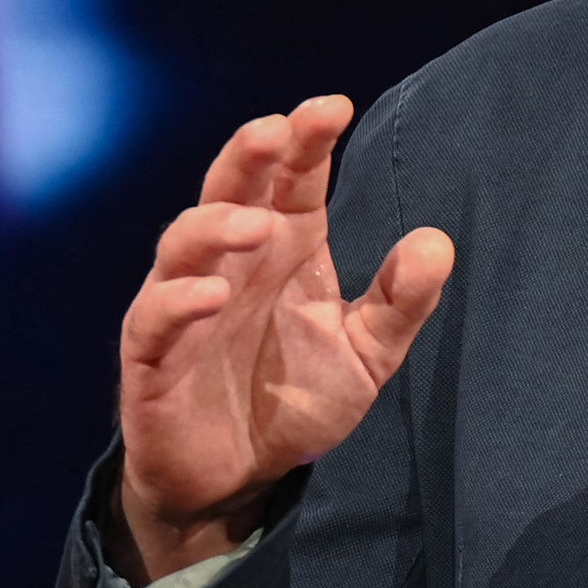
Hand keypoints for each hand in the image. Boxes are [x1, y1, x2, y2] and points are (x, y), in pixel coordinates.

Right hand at [112, 97, 452, 586]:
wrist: (237, 479)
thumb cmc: (293, 399)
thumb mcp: (366, 354)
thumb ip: (400, 302)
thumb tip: (436, 242)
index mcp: (283, 250)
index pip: (291, 181)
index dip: (305, 143)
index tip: (332, 109)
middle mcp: (230, 265)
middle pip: (229, 191)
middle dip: (248, 155)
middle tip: (277, 131)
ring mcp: (184, 307)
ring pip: (182, 245)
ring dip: (214, 226)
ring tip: (255, 225)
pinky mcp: (151, 359)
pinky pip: (154, 320)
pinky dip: (179, 303)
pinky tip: (212, 296)